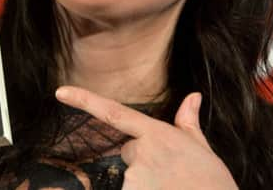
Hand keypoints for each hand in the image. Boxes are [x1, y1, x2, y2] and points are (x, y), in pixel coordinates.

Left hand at [55, 87, 237, 189]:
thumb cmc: (212, 183)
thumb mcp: (202, 150)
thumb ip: (188, 123)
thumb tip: (192, 96)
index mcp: (158, 134)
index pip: (113, 113)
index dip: (84, 100)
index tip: (60, 91)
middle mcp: (143, 152)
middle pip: (130, 152)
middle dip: (145, 162)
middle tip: (173, 175)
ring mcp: (137, 177)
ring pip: (131, 177)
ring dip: (148, 183)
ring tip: (173, 187)